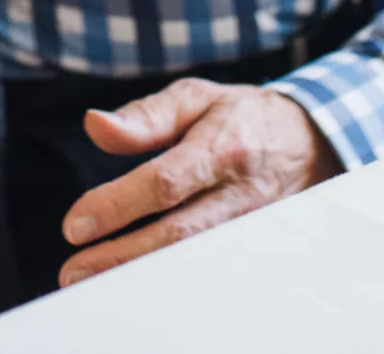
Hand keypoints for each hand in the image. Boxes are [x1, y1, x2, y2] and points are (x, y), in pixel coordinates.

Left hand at [57, 80, 342, 287]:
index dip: (119, 205)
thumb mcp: (196, 98)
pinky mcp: (251, 246)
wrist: (310, 142)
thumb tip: (93, 124)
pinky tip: (133, 286)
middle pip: (178, 234)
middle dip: (121, 257)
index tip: (74, 225)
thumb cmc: (240, 117)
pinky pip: (206, 267)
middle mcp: (238, 194)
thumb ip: (145, 115)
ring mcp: (248, 227)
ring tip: (93, 286)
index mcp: (221, 148)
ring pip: (192, 259)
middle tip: (72, 272)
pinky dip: (168, 281)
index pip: (166, 182)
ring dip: (140, 276)